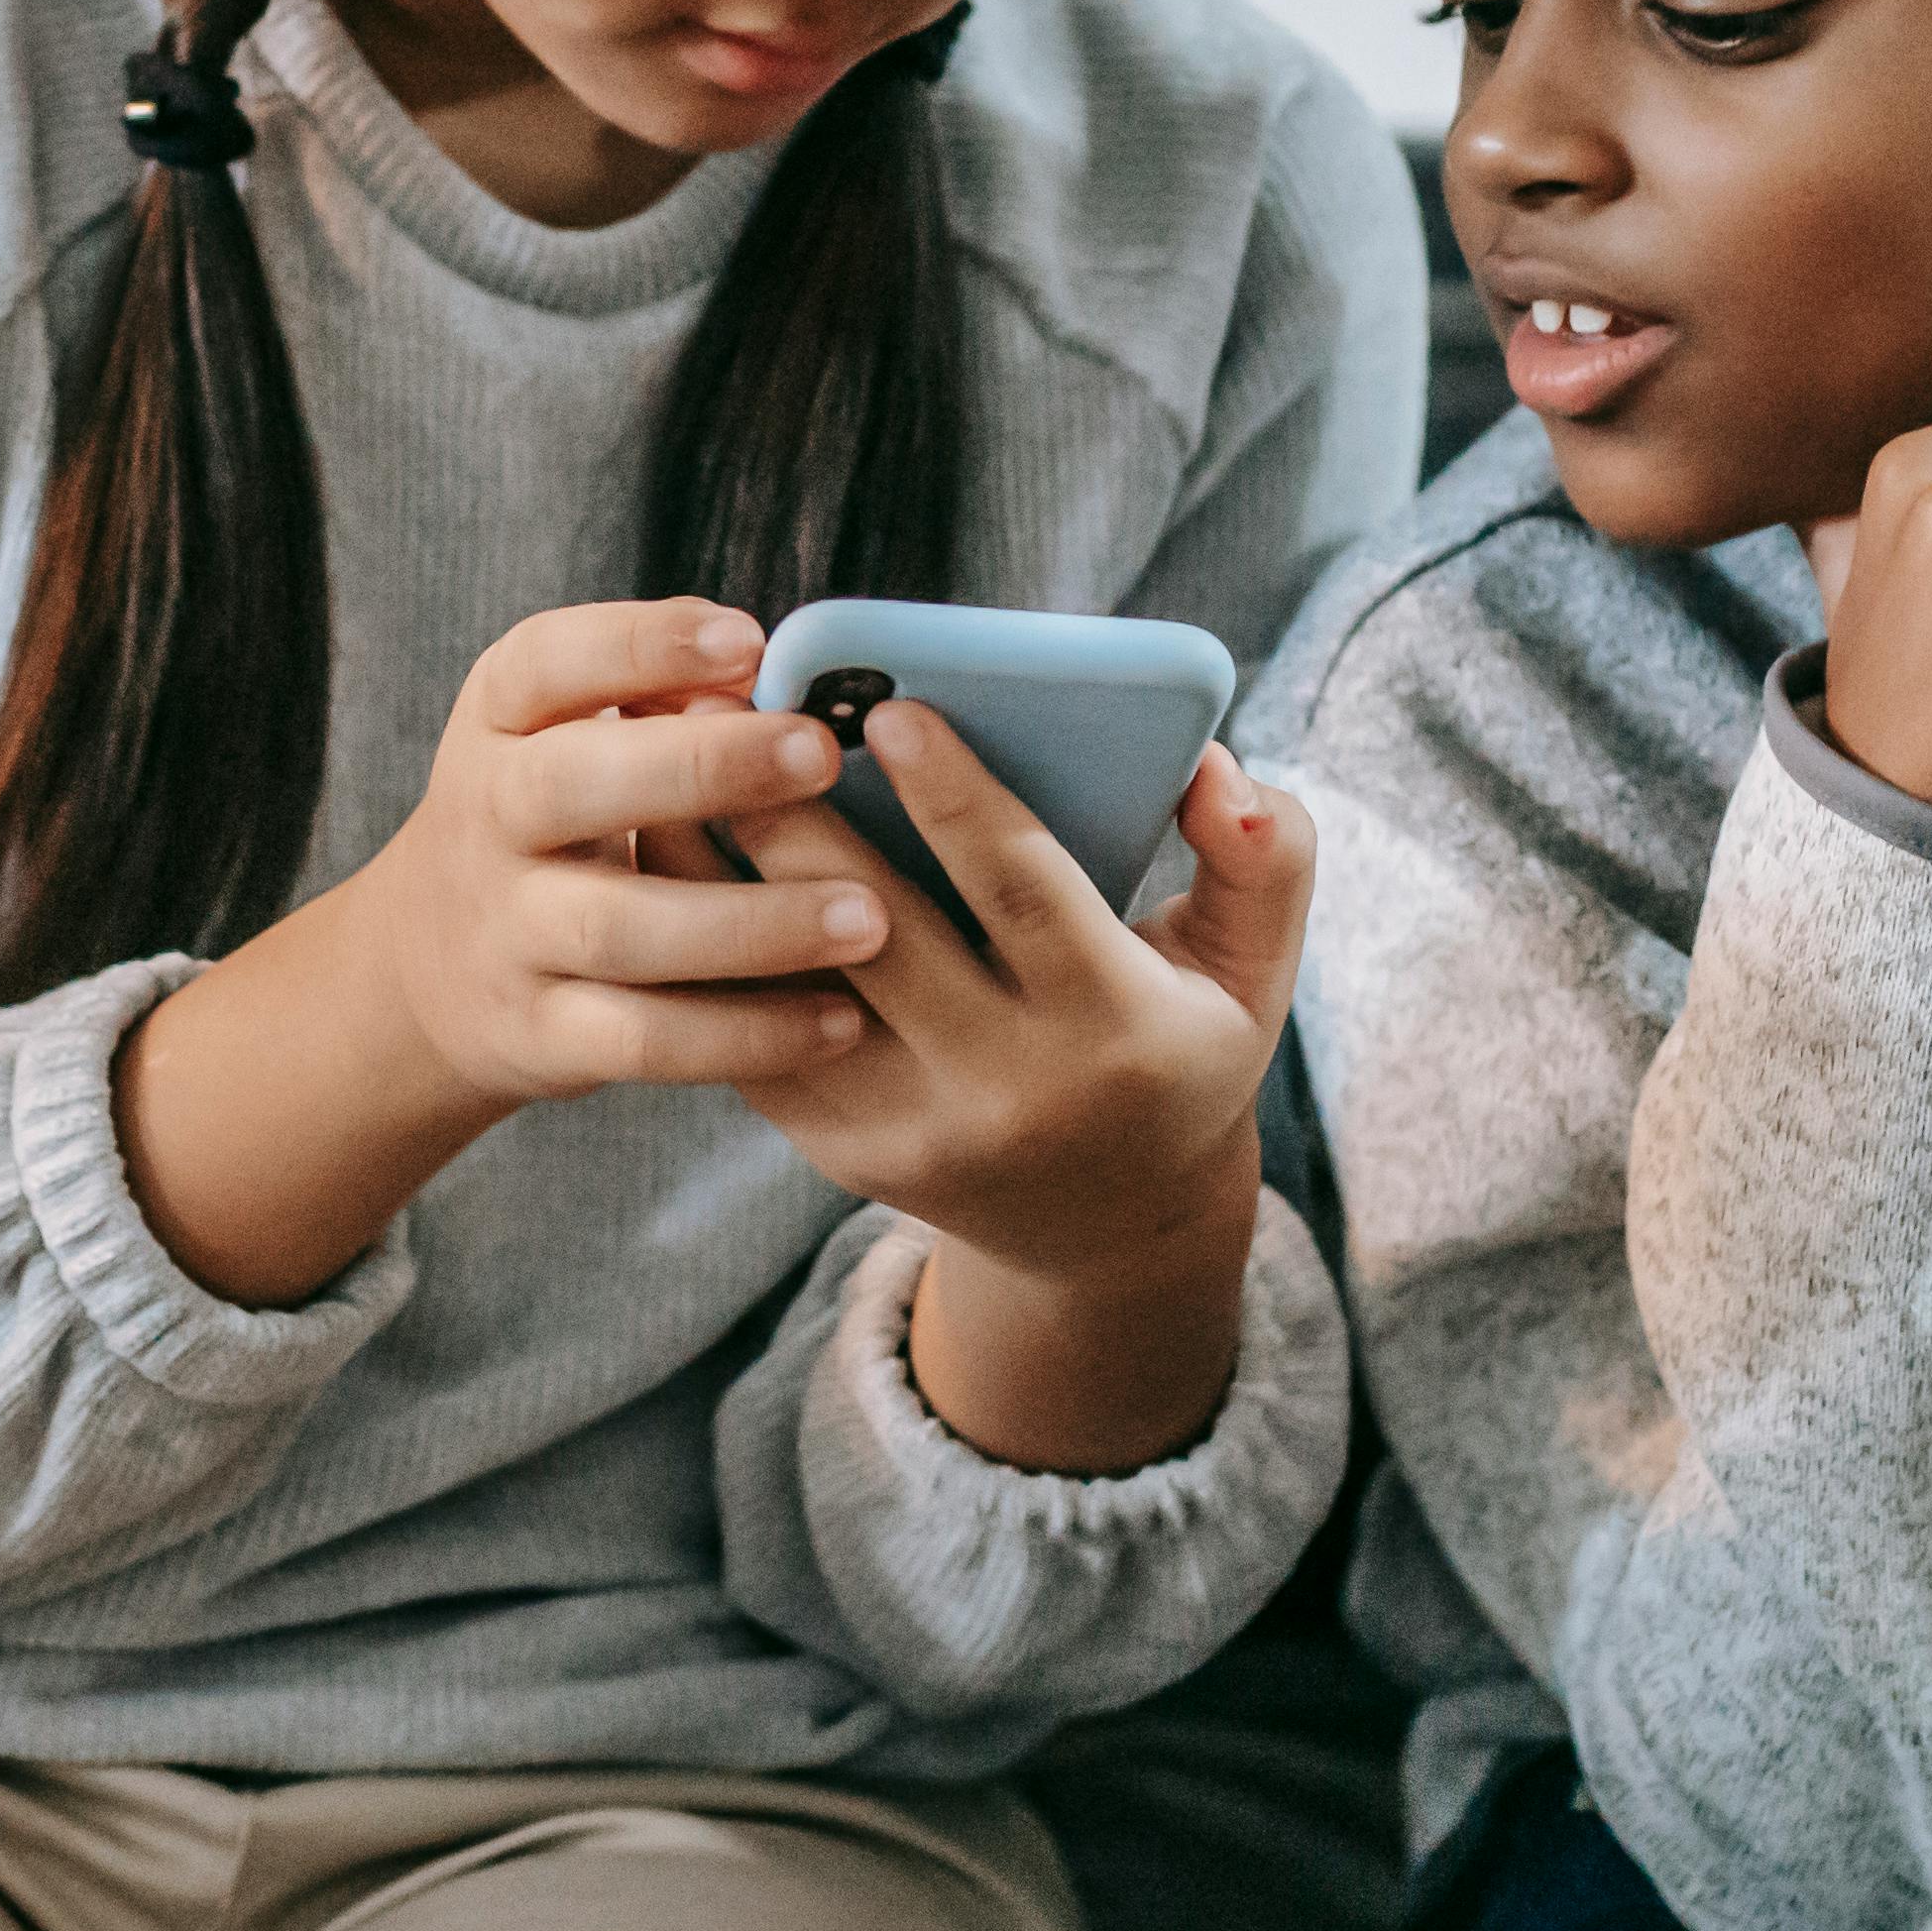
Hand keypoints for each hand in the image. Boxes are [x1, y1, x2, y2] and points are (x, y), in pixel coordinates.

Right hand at [347, 597, 892, 1102]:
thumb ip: (663, 695)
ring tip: (868, 914)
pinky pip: (646, 1040)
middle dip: (700, 766)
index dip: (643, 647)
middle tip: (821, 753)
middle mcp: (488, 818)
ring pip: (621, 929)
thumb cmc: (555, 817)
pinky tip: (842, 1019)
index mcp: (500, 720)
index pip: (547, 662)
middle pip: (572, 784)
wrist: (430, 965)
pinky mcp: (540, 1033)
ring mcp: (507, 932)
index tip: (750, 641)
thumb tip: (786, 670)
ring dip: (753, 924)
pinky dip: (747, 1035)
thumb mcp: (569, 734)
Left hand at [712, 704, 1310, 1471]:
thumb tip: (1213, 765)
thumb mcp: (1253, 966)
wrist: (1108, 1223)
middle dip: (801, 822)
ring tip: (666, 759)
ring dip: (720, 874)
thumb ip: (1267, 855)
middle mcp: (1006, 1091)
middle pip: (880, 938)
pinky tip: (663, 847)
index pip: (1025, 897)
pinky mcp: (838, 1147)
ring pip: (792, 988)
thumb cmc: (1180, 1047)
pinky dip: (701, 939)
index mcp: (1114, 1030)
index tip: (892, 708)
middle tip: (736, 713)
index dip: (959, 801)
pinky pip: (753, 1033)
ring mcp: (910, 1129)